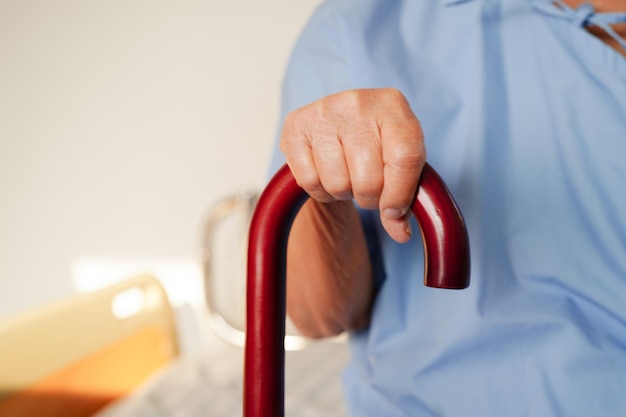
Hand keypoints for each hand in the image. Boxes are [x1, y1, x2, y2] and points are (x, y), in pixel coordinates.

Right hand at [279, 88, 425, 242]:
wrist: (342, 120)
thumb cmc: (378, 143)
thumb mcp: (401, 163)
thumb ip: (404, 198)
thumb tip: (400, 233)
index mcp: (393, 106)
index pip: (404, 158)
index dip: (399, 194)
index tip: (393, 210)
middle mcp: (357, 103)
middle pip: (368, 179)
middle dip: (369, 197)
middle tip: (367, 186)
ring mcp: (323, 112)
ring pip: (338, 184)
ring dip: (343, 193)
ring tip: (347, 175)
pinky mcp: (295, 126)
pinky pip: (309, 181)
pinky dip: (320, 190)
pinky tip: (326, 173)